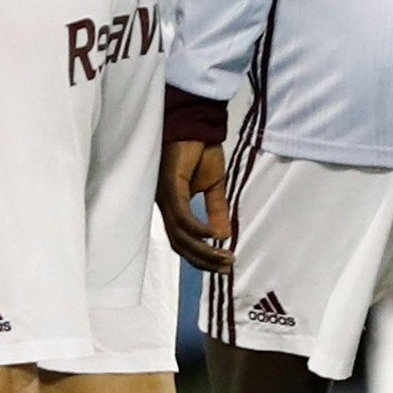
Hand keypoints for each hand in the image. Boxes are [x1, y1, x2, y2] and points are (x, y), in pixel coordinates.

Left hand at [159, 139, 231, 272]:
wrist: (198, 124)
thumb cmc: (201, 150)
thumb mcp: (214, 186)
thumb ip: (216, 210)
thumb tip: (223, 236)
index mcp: (174, 206)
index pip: (183, 241)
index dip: (201, 257)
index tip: (222, 266)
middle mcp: (166, 205)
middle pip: (180, 244)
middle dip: (203, 260)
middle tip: (226, 268)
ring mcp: (166, 197)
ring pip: (180, 234)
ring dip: (203, 249)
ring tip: (224, 257)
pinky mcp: (169, 186)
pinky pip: (182, 215)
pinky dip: (198, 229)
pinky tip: (214, 236)